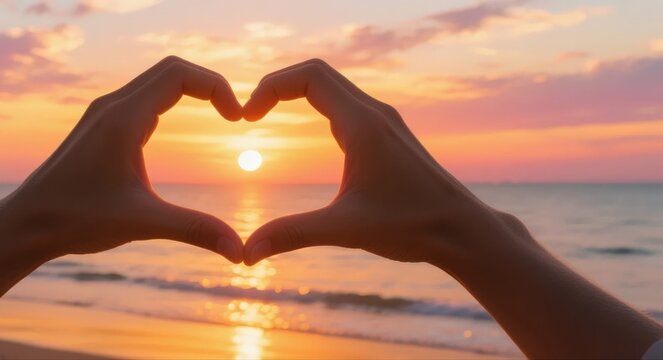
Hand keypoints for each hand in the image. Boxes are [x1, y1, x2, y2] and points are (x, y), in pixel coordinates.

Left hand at [0, 56, 244, 262]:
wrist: (26, 223)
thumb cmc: (76, 219)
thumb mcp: (142, 223)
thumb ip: (194, 230)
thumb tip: (239, 252)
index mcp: (124, 118)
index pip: (180, 74)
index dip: (217, 87)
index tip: (237, 120)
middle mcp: (112, 106)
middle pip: (171, 68)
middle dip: (209, 84)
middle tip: (233, 115)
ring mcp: (103, 114)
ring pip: (155, 80)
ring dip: (189, 89)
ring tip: (217, 116)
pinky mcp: (99, 126)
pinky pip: (142, 96)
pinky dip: (170, 100)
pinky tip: (176, 127)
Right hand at [241, 59, 504, 265]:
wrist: (463, 230)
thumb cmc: (412, 226)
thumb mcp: (345, 230)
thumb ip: (293, 234)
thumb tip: (247, 252)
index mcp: (362, 125)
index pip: (308, 76)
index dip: (270, 87)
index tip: (248, 118)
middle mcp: (374, 113)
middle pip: (317, 72)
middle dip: (277, 85)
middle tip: (251, 114)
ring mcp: (385, 121)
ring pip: (333, 85)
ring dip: (298, 92)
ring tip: (268, 116)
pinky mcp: (389, 134)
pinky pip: (346, 102)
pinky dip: (318, 104)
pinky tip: (310, 132)